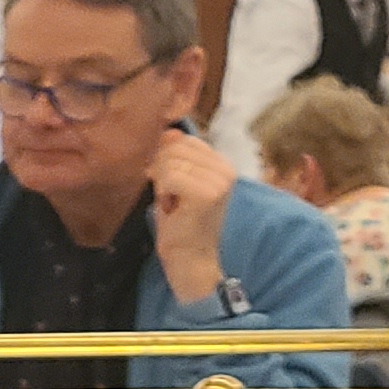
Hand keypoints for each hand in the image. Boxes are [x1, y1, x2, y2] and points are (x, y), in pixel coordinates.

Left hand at [149, 128, 239, 303]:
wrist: (189, 257)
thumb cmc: (180, 221)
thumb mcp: (175, 181)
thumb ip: (174, 156)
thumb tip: (169, 131)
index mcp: (222, 164)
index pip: (184, 141)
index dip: (167, 159)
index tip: (170, 186)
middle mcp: (226, 169)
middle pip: (175, 148)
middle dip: (162, 171)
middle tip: (171, 197)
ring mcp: (220, 180)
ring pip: (170, 162)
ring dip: (162, 185)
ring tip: (174, 203)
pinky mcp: (209, 193)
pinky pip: (170, 176)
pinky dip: (163, 192)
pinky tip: (173, 208)